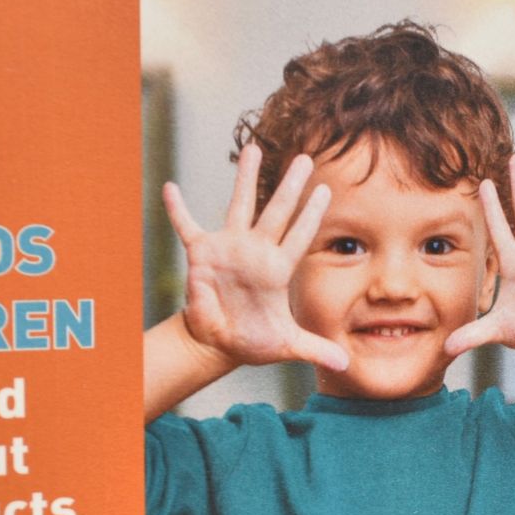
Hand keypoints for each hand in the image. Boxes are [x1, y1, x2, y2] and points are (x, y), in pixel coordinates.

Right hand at [162, 146, 348, 371]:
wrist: (221, 342)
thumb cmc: (256, 339)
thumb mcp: (287, 345)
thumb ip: (315, 349)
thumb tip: (344, 365)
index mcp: (278, 269)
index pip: (300, 236)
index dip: (312, 215)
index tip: (326, 190)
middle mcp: (257, 251)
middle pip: (276, 211)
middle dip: (290, 186)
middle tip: (306, 158)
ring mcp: (229, 248)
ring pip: (240, 205)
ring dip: (245, 179)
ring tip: (254, 149)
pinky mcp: (202, 254)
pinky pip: (187, 227)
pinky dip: (178, 210)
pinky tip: (170, 187)